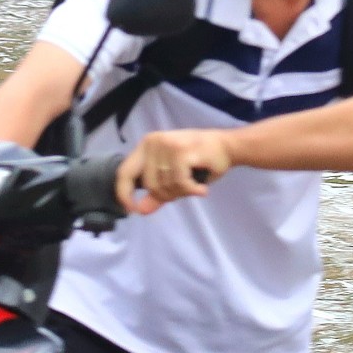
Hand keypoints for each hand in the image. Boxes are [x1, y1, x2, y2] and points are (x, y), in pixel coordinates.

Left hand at [116, 127, 234, 211]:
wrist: (228, 147)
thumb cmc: (201, 161)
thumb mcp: (175, 178)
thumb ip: (158, 193)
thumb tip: (141, 210)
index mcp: (146, 146)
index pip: (124, 173)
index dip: (124, 194)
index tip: (133, 210)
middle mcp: (153, 142)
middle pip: (149, 184)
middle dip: (167, 195)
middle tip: (185, 190)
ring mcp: (166, 144)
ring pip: (165, 185)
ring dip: (182, 192)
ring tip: (195, 185)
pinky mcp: (181, 151)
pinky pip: (179, 182)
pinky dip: (191, 189)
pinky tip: (201, 188)